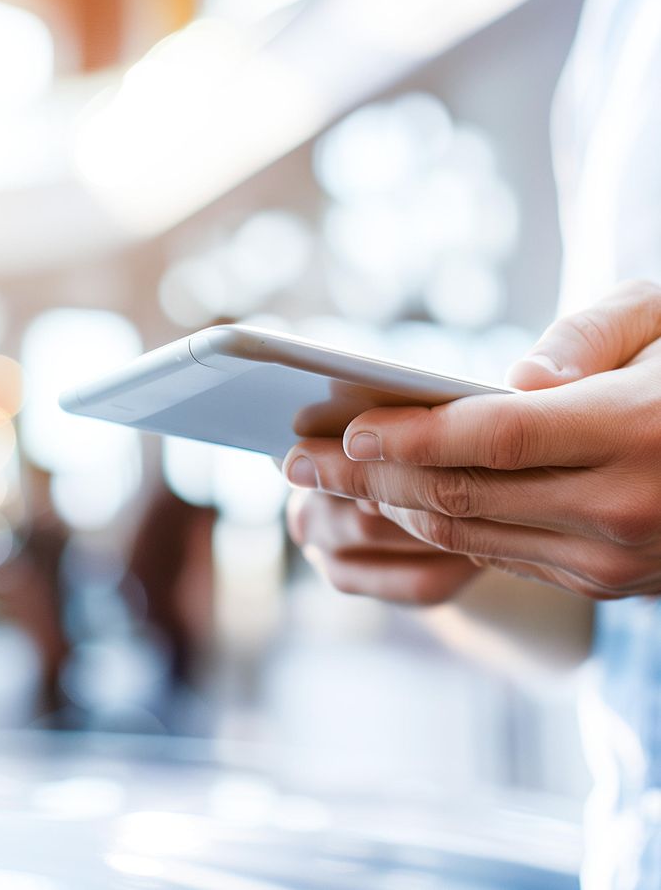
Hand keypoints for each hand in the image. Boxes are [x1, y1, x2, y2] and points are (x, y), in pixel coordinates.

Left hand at [284, 281, 660, 600]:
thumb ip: (593, 334)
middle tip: (294, 457)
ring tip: (322, 480)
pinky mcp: (605, 584)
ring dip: (385, 508)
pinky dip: (432, 531)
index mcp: (637, 432)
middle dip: (365, 477)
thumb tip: (516, 378)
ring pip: (469, 538)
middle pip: (462, 497)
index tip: (343, 427)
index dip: (410, 435)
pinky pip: (498, 558)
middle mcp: (622, 510)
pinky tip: (389, 502)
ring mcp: (612, 561)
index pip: (495, 438)